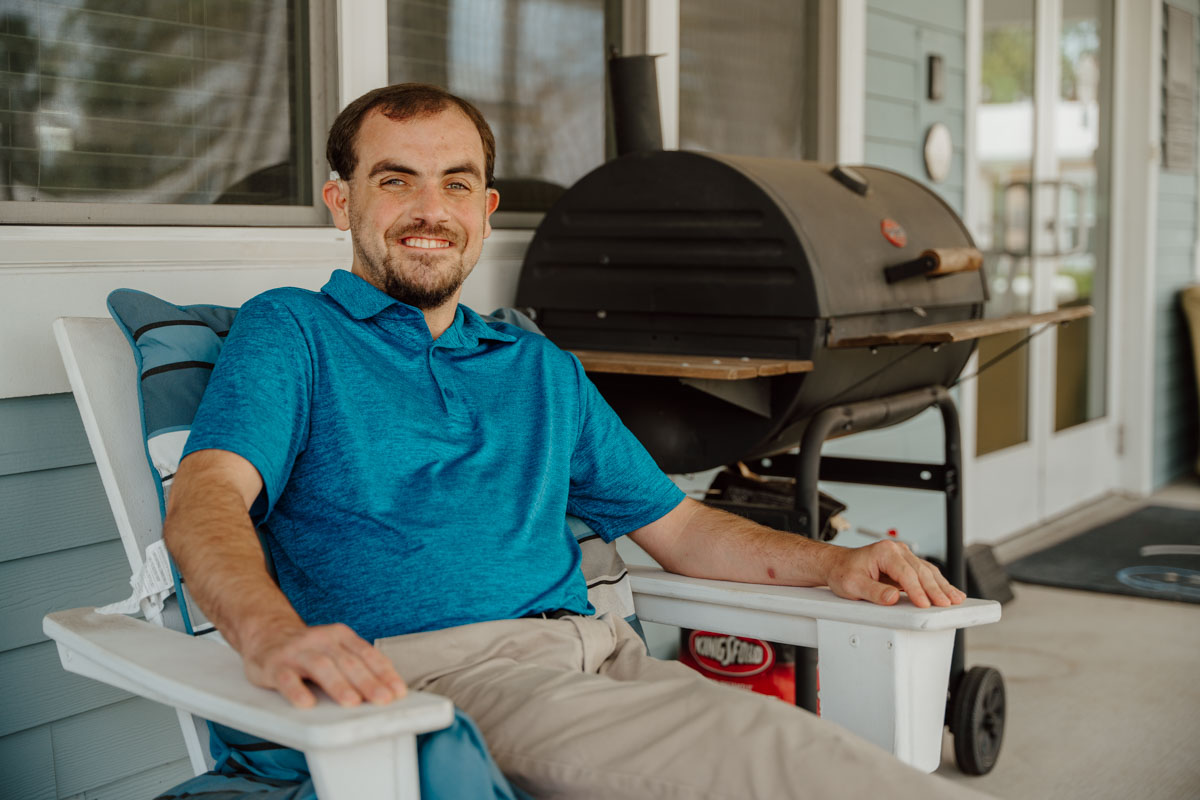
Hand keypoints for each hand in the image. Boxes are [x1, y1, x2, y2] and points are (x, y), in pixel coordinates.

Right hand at [240, 619, 407, 707]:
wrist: (266, 633)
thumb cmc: (308, 649)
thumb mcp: (335, 649)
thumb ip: (356, 664)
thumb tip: (386, 690)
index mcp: (340, 636)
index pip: (367, 654)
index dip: (384, 673)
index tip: (398, 690)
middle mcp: (321, 641)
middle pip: (348, 662)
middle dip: (368, 682)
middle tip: (383, 699)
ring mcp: (297, 653)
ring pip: (321, 667)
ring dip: (339, 685)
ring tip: (352, 702)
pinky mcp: (274, 666)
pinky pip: (286, 679)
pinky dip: (297, 691)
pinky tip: (307, 704)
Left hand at [822, 539, 965, 607]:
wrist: (838, 565)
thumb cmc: (843, 572)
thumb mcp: (852, 584)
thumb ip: (873, 592)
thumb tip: (892, 598)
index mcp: (884, 551)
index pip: (905, 572)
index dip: (916, 590)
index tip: (924, 604)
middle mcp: (896, 550)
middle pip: (921, 571)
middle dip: (935, 589)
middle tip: (946, 604)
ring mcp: (903, 556)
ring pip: (928, 571)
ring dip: (942, 586)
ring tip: (955, 599)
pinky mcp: (906, 565)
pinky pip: (925, 574)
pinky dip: (938, 584)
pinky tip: (948, 592)